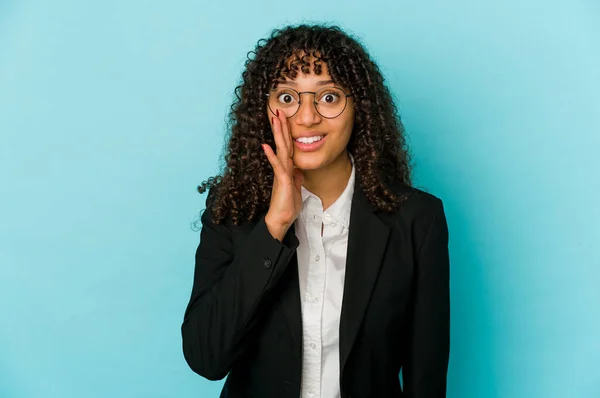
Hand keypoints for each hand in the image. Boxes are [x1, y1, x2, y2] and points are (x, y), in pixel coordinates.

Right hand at [261, 109, 303, 240]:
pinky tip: (266, 146)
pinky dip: (272, 156)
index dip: (287, 132)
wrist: (281, 219)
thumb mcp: (296, 187)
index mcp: (287, 167)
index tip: (285, 119)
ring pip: (280, 149)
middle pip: (282, 143)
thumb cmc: (287, 205)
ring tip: (274, 119)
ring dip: (278, 134)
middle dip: (281, 126)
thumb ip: (296, 177)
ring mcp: (281, 173)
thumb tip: (298, 169)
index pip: (287, 146)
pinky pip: (277, 166)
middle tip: (278, 110)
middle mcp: (283, 167)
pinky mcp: (281, 181)